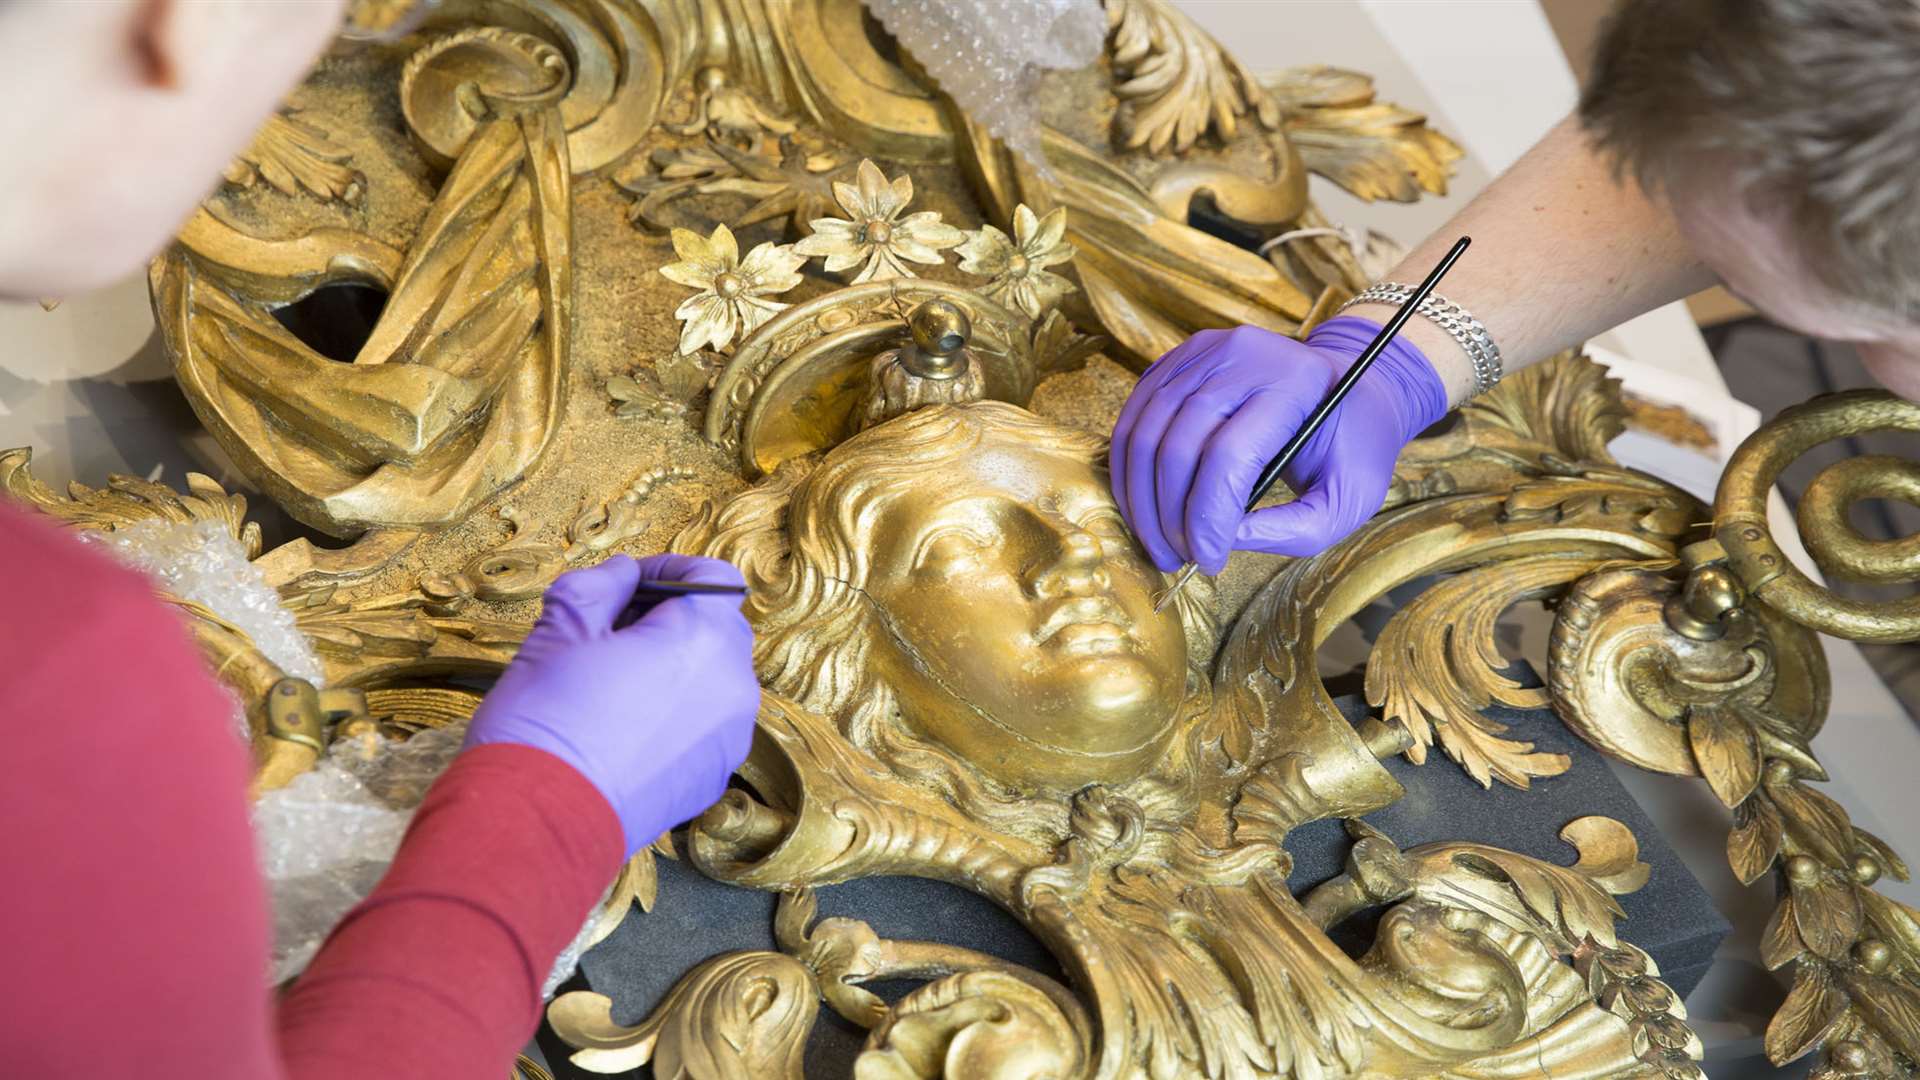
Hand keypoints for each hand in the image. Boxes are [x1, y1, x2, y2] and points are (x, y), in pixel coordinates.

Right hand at [464, 553, 759, 857]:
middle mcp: (733, 688)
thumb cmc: (545, 720)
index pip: (714, 578)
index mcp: (704, 639)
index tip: (627, 584)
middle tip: (610, 631)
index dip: (669, 570)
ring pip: (712, 680)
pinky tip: (621, 729)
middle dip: (671, 619)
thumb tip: (622, 575)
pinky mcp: (711, 779)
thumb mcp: (560, 629)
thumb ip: (600, 586)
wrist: (538, 823)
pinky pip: (702, 727)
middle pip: (717, 629)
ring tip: (611, 683)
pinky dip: (673, 716)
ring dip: (673, 668)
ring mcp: (727, 739)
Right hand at [1110, 317, 1448, 574]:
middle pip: (1178, 446)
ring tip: (1159, 541)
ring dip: (1140, 499)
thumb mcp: (1348, 498)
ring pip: (1145, 433)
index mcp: (1294, 384)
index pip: (1228, 457)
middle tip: (1178, 557)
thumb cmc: (1351, 443)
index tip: (1209, 561)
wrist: (1344, 383)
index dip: (1206, 518)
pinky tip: (1146, 504)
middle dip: (1168, 516)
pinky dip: (1130, 470)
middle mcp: (1242, 356)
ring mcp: (1202, 352)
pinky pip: (1134, 419)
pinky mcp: (1176, 360)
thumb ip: (1294, 530)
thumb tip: (1222, 541)